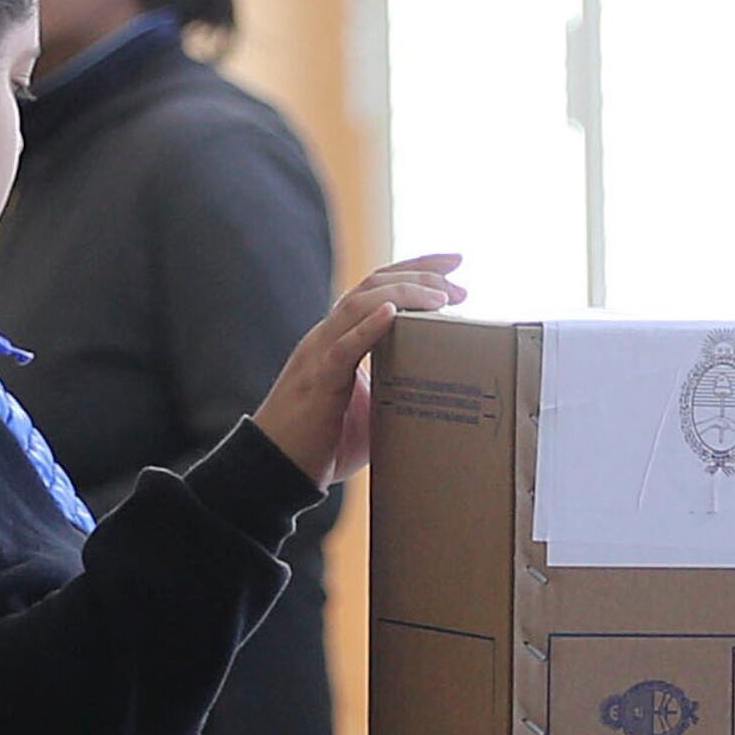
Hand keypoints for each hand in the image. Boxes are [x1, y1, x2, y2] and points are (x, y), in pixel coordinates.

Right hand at [255, 255, 465, 485]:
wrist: (275, 469)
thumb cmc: (321, 446)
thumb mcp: (369, 413)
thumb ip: (395, 393)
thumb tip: (440, 397)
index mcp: (339, 339)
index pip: (376, 289)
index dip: (413, 270)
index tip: (452, 264)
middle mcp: (328, 336)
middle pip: (373, 284)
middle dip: (419, 272)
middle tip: (459, 271)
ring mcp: (320, 354)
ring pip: (359, 304)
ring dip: (404, 294)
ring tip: (441, 296)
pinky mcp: (318, 379)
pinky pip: (343, 346)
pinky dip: (368, 326)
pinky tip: (393, 313)